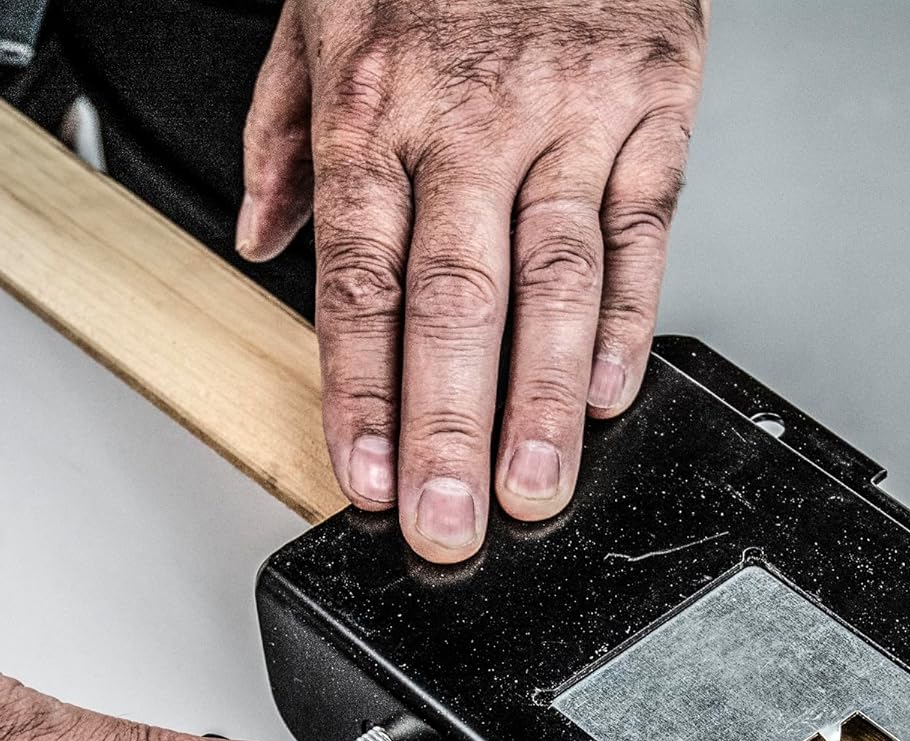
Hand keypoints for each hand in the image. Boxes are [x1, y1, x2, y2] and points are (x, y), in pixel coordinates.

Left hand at [236, 0, 708, 561]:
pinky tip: (608, 393)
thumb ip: (280, 135)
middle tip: (452, 521)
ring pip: (556, 280)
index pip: (359, 280)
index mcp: (374, 104)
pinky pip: (643, 228)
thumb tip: (257, 242)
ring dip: (543, 401)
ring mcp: (569, 111)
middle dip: (450, 426)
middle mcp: (469, 116)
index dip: (362, 392)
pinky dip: (631, 318)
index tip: (367, 479)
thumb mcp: (316, 12)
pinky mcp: (652, 101)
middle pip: (456, 299)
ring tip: (535, 488)